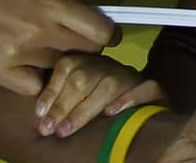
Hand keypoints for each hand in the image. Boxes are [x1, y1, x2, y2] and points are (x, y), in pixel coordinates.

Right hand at [0, 0, 116, 96]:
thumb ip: (59, 6)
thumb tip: (84, 23)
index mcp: (53, 2)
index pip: (99, 31)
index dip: (107, 36)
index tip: (107, 36)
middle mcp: (40, 30)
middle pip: (84, 53)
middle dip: (86, 50)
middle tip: (78, 46)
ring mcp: (18, 54)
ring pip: (57, 69)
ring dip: (56, 62)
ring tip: (44, 51)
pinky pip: (32, 87)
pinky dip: (35, 79)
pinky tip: (28, 66)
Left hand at [34, 52, 163, 138]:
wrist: (143, 123)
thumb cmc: (104, 114)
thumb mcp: (82, 103)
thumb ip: (65, 101)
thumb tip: (40, 113)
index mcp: (91, 66)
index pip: (68, 66)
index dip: (52, 90)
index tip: (40, 115)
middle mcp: (111, 68)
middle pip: (86, 76)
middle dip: (64, 103)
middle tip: (50, 128)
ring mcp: (133, 78)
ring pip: (110, 83)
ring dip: (86, 108)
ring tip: (67, 129)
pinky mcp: (155, 91)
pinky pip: (145, 87)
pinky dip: (128, 99)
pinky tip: (112, 113)